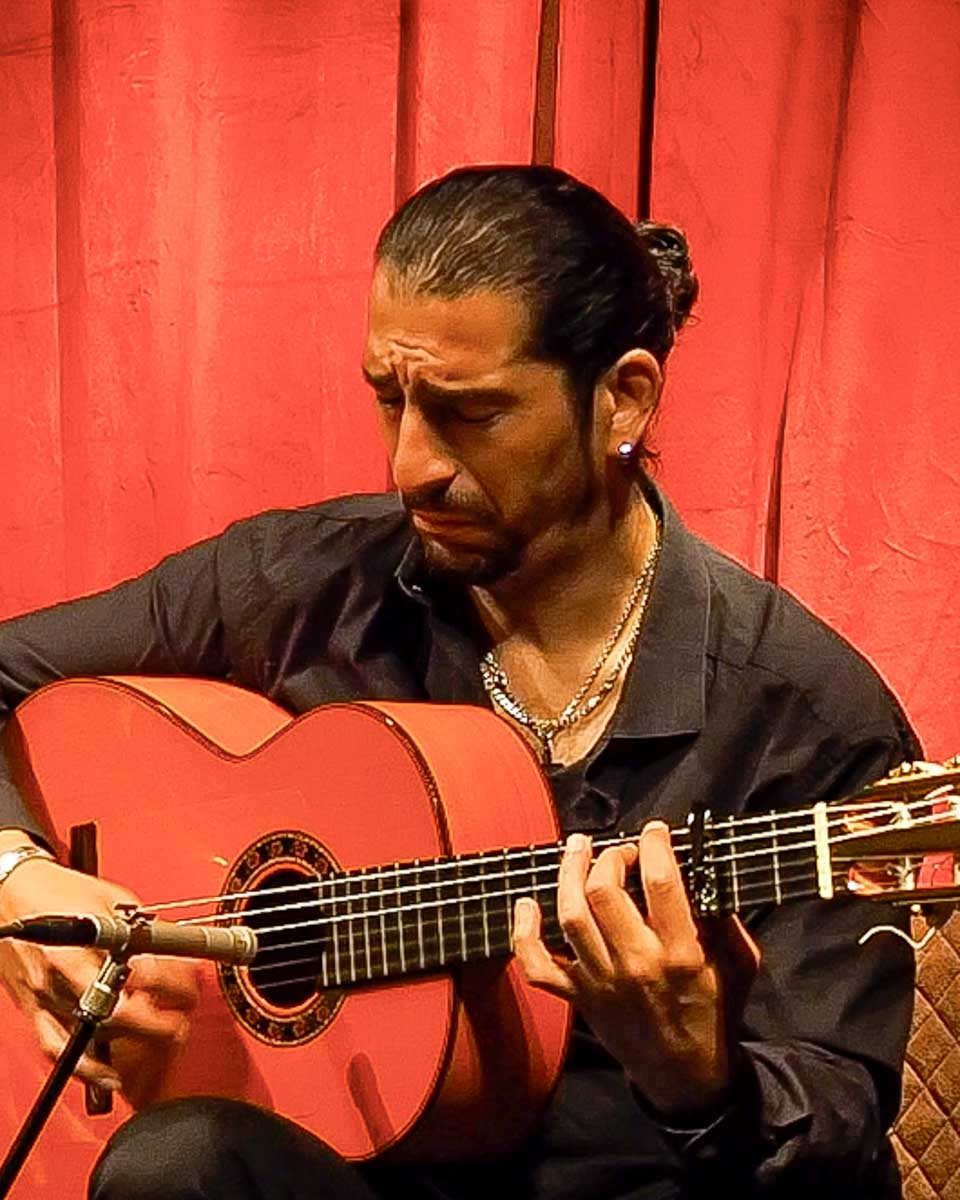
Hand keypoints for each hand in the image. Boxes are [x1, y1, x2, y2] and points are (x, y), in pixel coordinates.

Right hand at [0, 854, 198, 1095]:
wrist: (11, 893)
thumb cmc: (56, 892)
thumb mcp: (109, 898)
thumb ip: (138, 927)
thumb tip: (171, 946)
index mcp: (79, 942)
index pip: (134, 974)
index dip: (169, 986)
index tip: (188, 990)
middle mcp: (58, 975)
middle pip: (115, 1012)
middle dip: (156, 1022)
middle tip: (182, 1018)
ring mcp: (43, 995)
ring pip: (90, 1034)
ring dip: (130, 1043)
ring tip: (159, 1043)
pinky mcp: (33, 1008)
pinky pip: (56, 1047)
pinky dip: (85, 1068)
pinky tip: (108, 1077)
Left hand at [512, 822, 753, 1119]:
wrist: (688, 1077)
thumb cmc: (716, 1013)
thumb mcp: (740, 963)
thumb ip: (725, 918)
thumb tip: (703, 871)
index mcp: (680, 953)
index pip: (660, 882)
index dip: (654, 845)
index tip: (656, 830)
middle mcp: (635, 964)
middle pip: (603, 891)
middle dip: (608, 856)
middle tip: (619, 849)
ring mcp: (601, 981)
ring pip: (570, 915)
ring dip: (568, 874)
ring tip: (577, 849)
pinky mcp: (579, 996)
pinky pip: (536, 965)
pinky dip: (523, 933)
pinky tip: (527, 904)